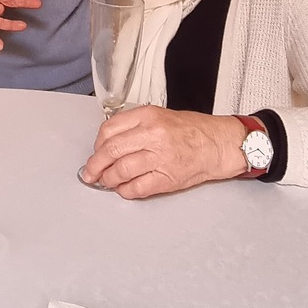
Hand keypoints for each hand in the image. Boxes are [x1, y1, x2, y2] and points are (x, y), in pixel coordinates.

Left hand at [79, 106, 246, 198]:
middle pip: (111, 151)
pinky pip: (137, 188)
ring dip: (109, 179)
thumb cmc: (191, 131)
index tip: (95, 153)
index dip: (97, 145)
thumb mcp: (159, 116)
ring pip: (121, 171)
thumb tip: (107, 144)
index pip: (109, 130)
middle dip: (95, 165)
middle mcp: (153, 135)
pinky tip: (124, 189)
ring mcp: (160, 157)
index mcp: (148, 116)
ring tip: (108, 181)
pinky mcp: (167, 178)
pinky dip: (125, 191)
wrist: (218, 144)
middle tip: (90, 173)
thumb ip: (133, 126)